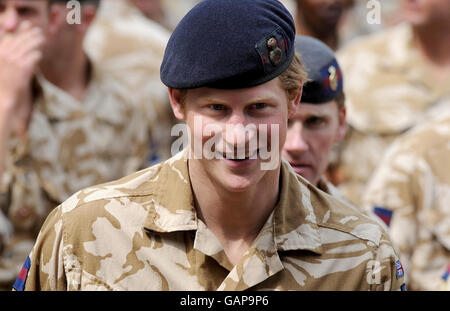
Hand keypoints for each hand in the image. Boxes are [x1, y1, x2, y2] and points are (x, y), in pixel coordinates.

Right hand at [0, 21, 44, 135]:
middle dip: (30, 33)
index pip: (9, 36)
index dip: (19, 30)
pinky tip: (40, 54)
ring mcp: (13, 61)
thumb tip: (17, 43)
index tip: (27, 25)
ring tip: (43, 39)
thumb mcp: (4, 67)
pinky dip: (37, 54)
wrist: (4, 98)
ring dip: (36, 40)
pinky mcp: (23, 68)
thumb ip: (9, 54)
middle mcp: (4, 55)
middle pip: (20, 38)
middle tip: (39, 32)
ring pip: (28, 45)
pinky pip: (33, 56)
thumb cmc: (4, 84)